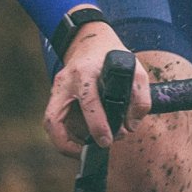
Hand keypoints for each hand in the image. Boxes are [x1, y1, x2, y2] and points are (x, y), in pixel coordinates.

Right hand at [42, 22, 152, 155]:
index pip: (88, 102)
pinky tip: (81, 141)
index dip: (97, 126)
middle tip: (92, 151)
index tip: (107, 140)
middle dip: (70, 144)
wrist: (89, 41)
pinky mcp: (54, 97)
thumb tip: (131, 126)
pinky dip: (64, 137)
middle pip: (55, 119)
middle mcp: (66, 81)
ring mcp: (56, 89)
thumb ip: (140, 99)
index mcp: (86, 72)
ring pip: (51, 124)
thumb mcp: (134, 70)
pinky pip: (54, 123)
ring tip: (87, 148)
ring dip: (66, 143)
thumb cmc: (112, 57)